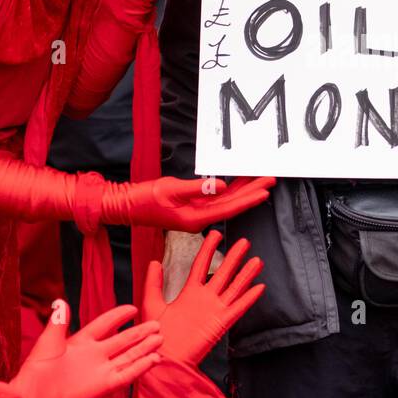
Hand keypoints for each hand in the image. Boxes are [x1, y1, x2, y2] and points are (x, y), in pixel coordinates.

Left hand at [7, 301, 161, 397]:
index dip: (118, 317)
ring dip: (144, 348)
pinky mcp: (105, 386)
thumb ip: (58, 323)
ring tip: (160, 338)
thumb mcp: (48, 342)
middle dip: (140, 333)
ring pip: (129, 357)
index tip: (133, 309)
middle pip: (123, 341)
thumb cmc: (37, 372)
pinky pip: (127, 374)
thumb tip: (61, 302)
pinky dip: (141, 367)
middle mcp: (94, 356)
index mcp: (80, 343)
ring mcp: (101, 371)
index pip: (104, 325)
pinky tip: (154, 359)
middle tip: (157, 324)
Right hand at [102, 174, 273, 230]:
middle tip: (270, 180)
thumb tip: (220, 185)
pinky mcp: (193, 207)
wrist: (127, 205)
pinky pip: (217, 197)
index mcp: (196, 218)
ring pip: (227, 200)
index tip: (264, 191)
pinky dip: (230, 189)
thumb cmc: (146, 198)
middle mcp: (200, 218)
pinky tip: (240, 181)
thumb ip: (197, 189)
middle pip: (232, 204)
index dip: (248, 199)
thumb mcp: (171, 190)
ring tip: (261, 179)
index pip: (229, 207)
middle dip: (252, 191)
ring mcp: (197, 213)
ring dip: (244, 189)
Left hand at [143, 231, 264, 365]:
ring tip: (257, 260)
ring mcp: (214, 311)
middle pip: (223, 273)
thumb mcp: (152, 304)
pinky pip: (238, 308)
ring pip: (234, 288)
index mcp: (189, 293)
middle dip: (234, 257)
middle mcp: (205, 299)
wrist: (163, 360)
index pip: (201, 265)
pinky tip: (259, 287)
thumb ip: (153, 283)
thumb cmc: (155, 336)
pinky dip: (249, 299)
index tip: (216, 233)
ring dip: (246, 275)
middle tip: (244, 242)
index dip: (208, 249)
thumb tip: (155, 261)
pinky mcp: (220, 324)